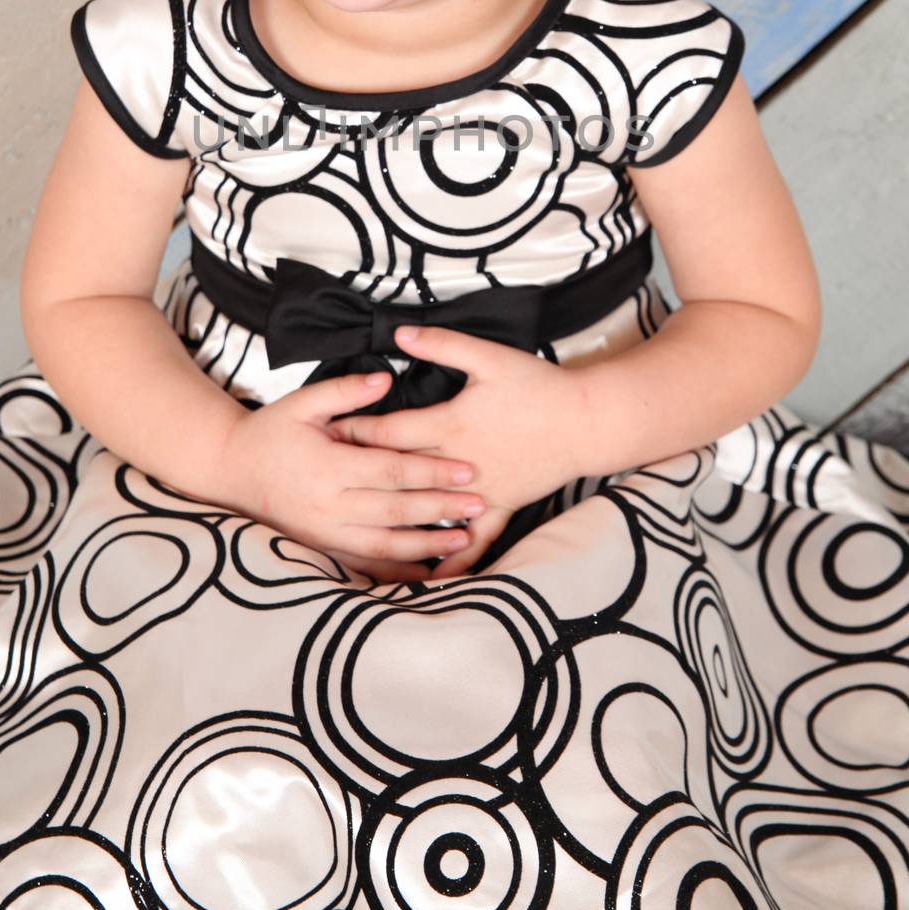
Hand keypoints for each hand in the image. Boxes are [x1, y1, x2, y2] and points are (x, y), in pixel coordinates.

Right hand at [216, 370, 487, 583]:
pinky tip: (429, 572)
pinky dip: (398, 572)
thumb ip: (345, 391)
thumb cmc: (270, 432)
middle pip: (395, 509)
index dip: (431, 471)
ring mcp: (324, 533)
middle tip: (480, 502)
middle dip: (441, 507)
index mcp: (328, 465)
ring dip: (427, 544)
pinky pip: (365, 566)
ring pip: (385, 544)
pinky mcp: (321, 549)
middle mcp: (328, 504)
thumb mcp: (301, 403)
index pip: (391, 469)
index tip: (468, 468)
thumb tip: (386, 379)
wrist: (229, 470)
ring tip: (465, 537)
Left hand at [331, 325, 586, 575]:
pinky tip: (430, 576)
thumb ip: (441, 344)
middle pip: (399, 471)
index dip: (355, 432)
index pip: (389, 430)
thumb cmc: (537, 386)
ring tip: (361, 527)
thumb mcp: (488, 357)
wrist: (584, 421)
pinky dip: (453, 559)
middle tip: (324, 479)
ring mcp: (479, 489)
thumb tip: (399, 333)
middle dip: (363, 474)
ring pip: (430, 509)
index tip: (325, 434)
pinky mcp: (501, 505)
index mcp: (450, 424)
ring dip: (397, 517)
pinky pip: (474, 540)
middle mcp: (458, 462)